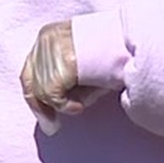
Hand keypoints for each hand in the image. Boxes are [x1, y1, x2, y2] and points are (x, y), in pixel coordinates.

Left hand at [20, 20, 106, 135]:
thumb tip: (50, 111)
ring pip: (42, 91)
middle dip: (41, 108)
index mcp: (49, 35)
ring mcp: (54, 48)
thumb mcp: (82, 67)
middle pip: (31, 82)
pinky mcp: (65, 61)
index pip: (29, 70)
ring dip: (62, 105)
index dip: (34, 97)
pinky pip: (53, 95)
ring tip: (82, 104)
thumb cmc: (113, 58)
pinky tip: (80, 106)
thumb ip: (64, 82)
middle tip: (53, 127)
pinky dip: (66, 106)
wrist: (134, 43)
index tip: (44, 115)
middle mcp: (46, 38)